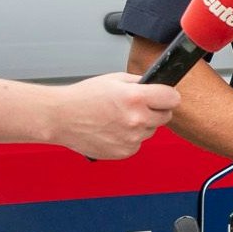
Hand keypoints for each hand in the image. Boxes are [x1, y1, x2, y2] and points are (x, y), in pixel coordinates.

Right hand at [48, 73, 178, 159]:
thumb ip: (141, 83)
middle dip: (155, 110)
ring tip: (118, 118)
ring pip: (151, 130)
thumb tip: (158, 86)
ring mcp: (131, 138)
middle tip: (136, 107)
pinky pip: (137, 144)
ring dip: (141, 125)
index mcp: (136, 97)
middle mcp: (137, 119)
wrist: (59, 118)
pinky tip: (113, 130)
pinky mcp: (124, 152)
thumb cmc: (83, 97)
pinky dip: (129, 138)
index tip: (163, 96)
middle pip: (165, 116)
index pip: (173, 98)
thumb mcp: (115, 79)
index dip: (167, 96)